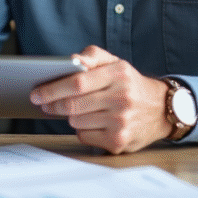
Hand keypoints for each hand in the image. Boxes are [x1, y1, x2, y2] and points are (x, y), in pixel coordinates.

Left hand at [29, 45, 170, 153]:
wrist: (161, 110)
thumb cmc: (129, 83)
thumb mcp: (114, 62)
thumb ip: (91, 55)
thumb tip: (71, 60)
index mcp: (119, 74)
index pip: (77, 82)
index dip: (52, 89)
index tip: (37, 93)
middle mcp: (122, 99)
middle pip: (73, 105)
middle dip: (52, 105)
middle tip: (44, 104)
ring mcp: (121, 122)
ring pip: (76, 121)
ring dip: (69, 116)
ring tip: (75, 110)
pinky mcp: (118, 142)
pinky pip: (84, 136)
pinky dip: (82, 130)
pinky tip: (92, 123)